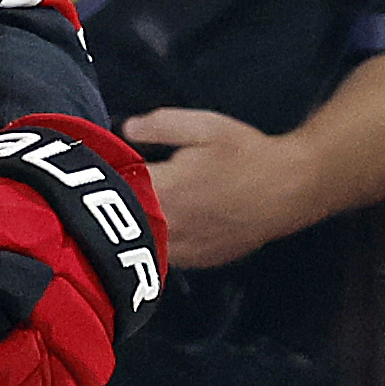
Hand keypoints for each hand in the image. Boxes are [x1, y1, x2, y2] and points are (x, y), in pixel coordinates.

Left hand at [115, 105, 312, 272]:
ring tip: (126, 213)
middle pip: (120, 225)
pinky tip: (158, 228)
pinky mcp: (199, 260)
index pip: (112, 191)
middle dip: (108, 210)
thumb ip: (160, 125)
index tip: (92, 172)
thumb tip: (125, 130)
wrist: (292, 188)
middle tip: (103, 194)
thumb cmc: (248, 154)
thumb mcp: (204, 126)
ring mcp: (186, 248)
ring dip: (130, 231)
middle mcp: (172, 225)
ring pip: (140, 246)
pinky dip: (155, 244)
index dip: (99, 181)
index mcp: (167, 190)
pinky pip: (164, 257)